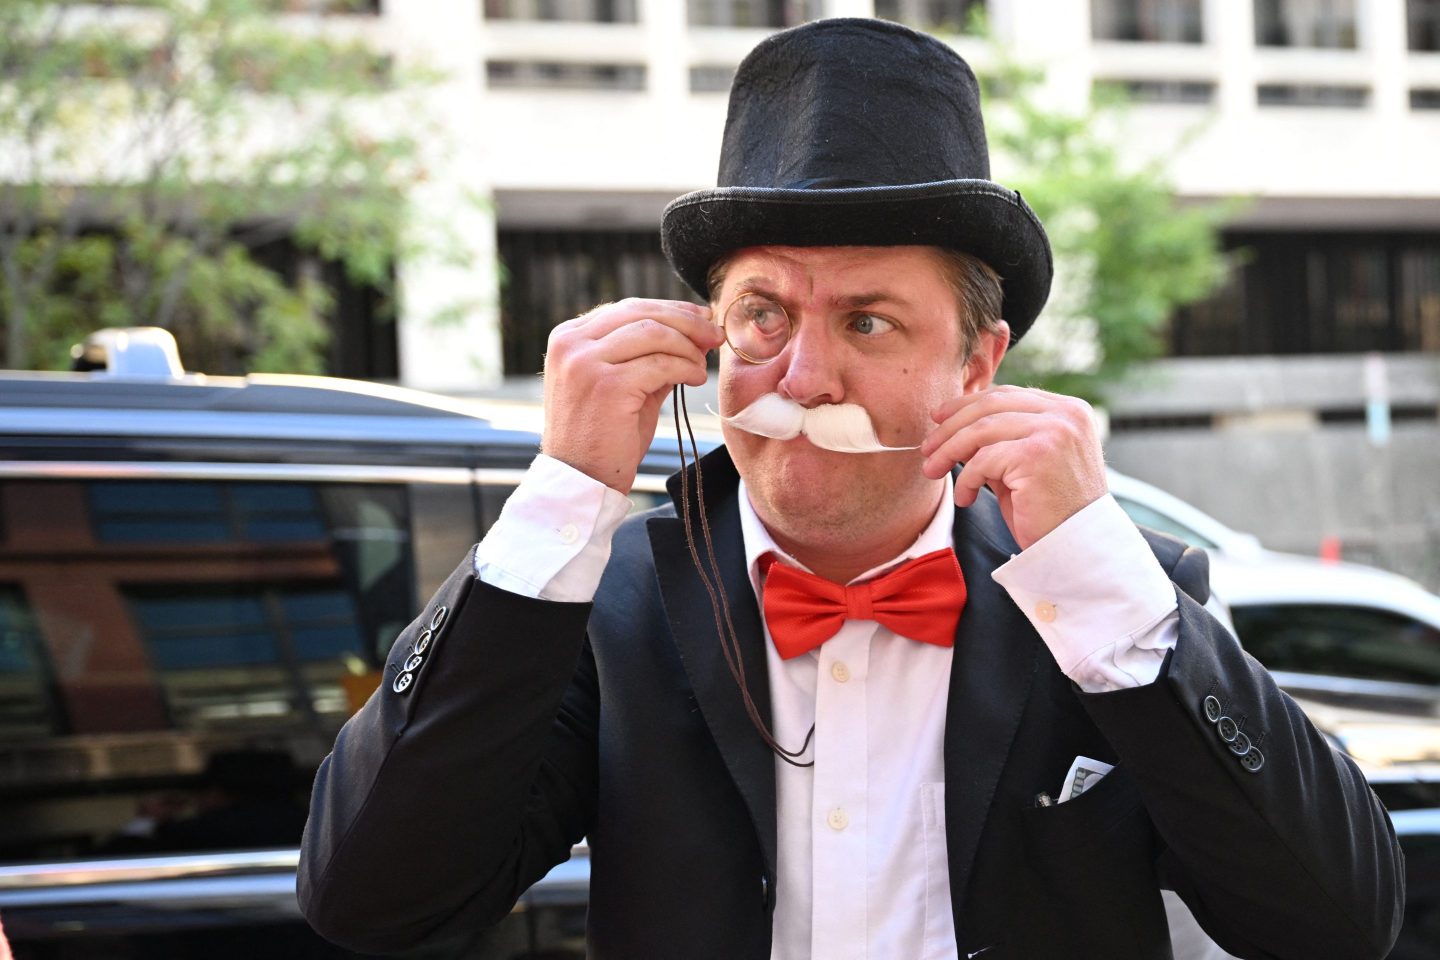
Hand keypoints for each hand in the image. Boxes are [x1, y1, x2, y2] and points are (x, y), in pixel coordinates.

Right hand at [541, 298, 722, 493]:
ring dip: (688, 346)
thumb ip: (647, 356)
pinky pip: (660, 364)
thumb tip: (691, 333)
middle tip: (714, 334)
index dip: (670, 310)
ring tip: (702, 364)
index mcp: (568, 337)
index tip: (700, 318)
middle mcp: (571, 344)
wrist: (581, 481)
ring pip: (653, 333)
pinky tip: (695, 378)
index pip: (627, 308)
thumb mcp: (622, 385)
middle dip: (686, 321)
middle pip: (641, 313)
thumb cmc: (602, 438)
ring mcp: (585, 363)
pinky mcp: (607, 385)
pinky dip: (686, 367)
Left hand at [919, 385, 1107, 549]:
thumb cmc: (1050, 510)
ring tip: (933, 470)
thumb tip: (953, 425)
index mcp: (1068, 410)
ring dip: (949, 451)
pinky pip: (983, 460)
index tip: (939, 418)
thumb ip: (1001, 439)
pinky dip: (966, 479)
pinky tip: (965, 498)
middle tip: (927, 448)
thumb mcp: (1025, 464)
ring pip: (982, 429)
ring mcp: (1054, 432)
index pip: (1007, 395)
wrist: (1078, 546)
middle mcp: (1065, 415)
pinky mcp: (1037, 456)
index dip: (967, 404)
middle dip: (950, 427)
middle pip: (991, 405)